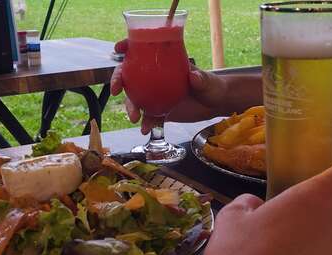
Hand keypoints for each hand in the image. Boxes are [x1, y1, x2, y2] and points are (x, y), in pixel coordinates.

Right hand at [111, 40, 227, 133]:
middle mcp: (156, 78)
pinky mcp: (161, 111)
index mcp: (165, 63)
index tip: (118, 49)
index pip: (142, 51)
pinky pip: (148, 116)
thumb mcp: (208, 81)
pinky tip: (145, 129)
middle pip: (130, 76)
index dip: (128, 48)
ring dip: (131, 107)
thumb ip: (201, 79)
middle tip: (115, 91)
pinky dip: (146, 123)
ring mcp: (156, 95)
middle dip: (118, 81)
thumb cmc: (213, 86)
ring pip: (135, 98)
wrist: (215, 106)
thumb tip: (193, 77)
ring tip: (134, 118)